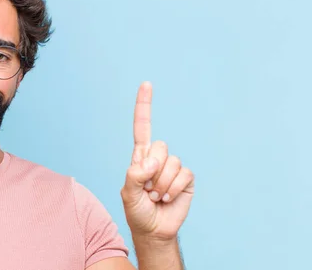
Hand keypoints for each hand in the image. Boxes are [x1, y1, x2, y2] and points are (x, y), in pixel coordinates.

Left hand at [120, 82, 194, 240]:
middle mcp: (157, 159)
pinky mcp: (186, 179)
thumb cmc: (137, 211)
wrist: (153, 230)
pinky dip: (173, 188)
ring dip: (161, 184)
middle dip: (152, 169)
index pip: (142, 127)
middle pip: (160, 146)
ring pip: (171, 162)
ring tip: (156, 196)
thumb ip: (135, 174)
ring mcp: (173, 168)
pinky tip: (167, 198)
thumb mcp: (128, 193)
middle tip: (147, 188)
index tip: (146, 84)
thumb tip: (152, 161)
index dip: (144, 106)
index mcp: (140, 157)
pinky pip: (184, 174)